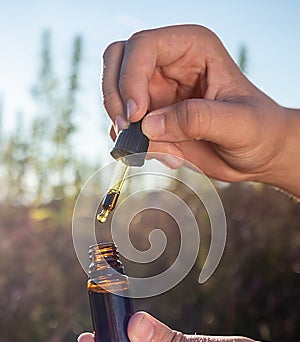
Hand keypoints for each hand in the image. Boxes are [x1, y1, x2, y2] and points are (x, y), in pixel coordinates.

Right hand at [102, 25, 299, 195]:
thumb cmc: (258, 131)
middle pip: (116, 62)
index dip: (130, 78)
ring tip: (169, 154)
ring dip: (129, 131)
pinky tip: (171, 157)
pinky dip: (138, 147)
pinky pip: (126, 129)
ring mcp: (157, 92)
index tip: (136, 115)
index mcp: (192, 47)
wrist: (258, 154)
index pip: (143, 46)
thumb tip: (148, 125)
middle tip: (128, 131)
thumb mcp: (238, 123)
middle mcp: (169, 65)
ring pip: (115, 98)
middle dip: (115, 99)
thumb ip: (196, 119)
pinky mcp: (152, 119)